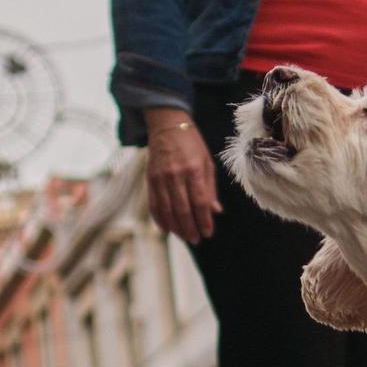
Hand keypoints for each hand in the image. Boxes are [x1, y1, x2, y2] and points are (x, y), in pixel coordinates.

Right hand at [145, 109, 220, 243]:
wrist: (167, 126)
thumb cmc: (192, 144)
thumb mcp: (207, 162)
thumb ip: (210, 188)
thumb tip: (215, 211)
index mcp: (194, 170)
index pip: (199, 202)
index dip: (204, 220)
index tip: (208, 232)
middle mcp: (176, 175)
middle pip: (182, 209)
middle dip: (190, 228)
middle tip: (197, 239)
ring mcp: (160, 178)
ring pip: (167, 210)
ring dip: (176, 227)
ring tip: (185, 237)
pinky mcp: (150, 179)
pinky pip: (153, 204)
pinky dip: (160, 218)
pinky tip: (167, 229)